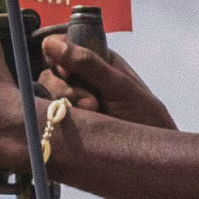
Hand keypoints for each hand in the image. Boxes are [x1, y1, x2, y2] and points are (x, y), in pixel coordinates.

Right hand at [39, 37, 176, 130]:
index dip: (59, 56)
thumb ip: (88, 64)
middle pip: (51, 72)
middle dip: (64, 86)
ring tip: (93, 113)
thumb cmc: (145, 117)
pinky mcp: (69, 123)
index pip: (63, 47)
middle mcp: (82, 78)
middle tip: (91, 102)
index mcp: (98, 60)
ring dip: (65, 102)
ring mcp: (74, 101)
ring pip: (47, 93)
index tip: (66, 71)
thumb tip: (49, 43)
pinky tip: (78, 123)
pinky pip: (48, 115)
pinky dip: (57, 118)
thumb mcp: (119, 87)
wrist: (151, 155)